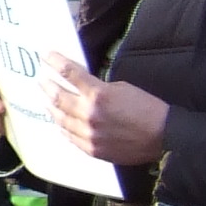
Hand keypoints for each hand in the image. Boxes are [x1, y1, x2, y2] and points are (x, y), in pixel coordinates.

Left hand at [40, 55, 170, 165]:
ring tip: (46, 100)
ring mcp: (88, 134)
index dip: (56, 62)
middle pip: (58, 97)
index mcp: (98, 95)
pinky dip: (62, 127)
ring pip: (60, 119)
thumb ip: (98, 88)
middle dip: (47, 86)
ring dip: (51, 107)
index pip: (70, 74)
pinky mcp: (92, 149)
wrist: (164, 136)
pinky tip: (58, 122)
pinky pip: (70, 137)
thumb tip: (82, 87)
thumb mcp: (122, 88)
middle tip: (41, 80)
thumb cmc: (147, 108)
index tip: (47, 56)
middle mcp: (89, 114)